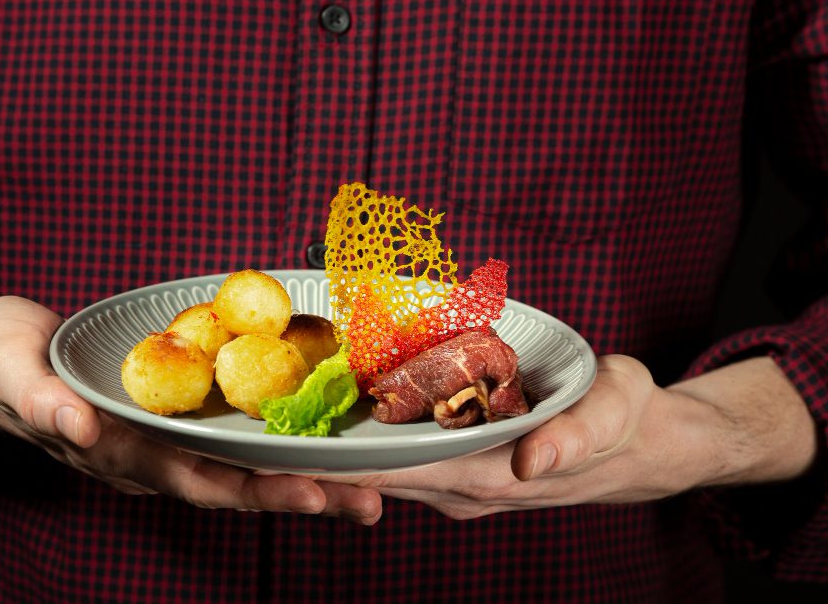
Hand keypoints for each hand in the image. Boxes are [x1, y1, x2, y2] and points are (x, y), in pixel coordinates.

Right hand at [0, 284, 381, 522]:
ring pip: (243, 461)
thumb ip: (42, 403)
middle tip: (370, 500)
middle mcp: (154, 453)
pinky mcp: (175, 410)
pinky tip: (319, 431)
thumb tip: (80, 430)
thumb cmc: (1, 361)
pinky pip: (231, 429)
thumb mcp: (12, 370)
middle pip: (237, 481)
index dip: (254, 491)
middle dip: (302, 493)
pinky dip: (277, 435)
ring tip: (366, 482)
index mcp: (121, 452)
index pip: (197, 481)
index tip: (310, 495)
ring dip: (302, 474)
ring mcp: (166, 436)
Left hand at [320, 354, 815, 518]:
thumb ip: (575, 435)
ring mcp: (463, 483)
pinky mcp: (463, 469)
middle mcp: (468, 487)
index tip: (291, 457)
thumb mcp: (614, 412)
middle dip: (321, 464)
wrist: (642, 445)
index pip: (405, 472)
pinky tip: (333, 425)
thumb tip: (532, 460)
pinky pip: (406, 460)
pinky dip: (368, 447)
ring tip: (276, 432)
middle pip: (381, 476)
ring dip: (336, 458)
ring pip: (387, 472)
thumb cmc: (627, 418)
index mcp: (496, 474)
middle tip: (258, 439)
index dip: (347, 466)